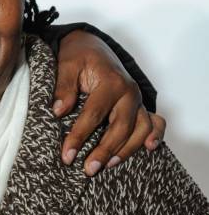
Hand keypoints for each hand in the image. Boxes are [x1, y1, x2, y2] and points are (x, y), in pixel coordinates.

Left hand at [52, 30, 165, 175]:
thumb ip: (63, 87)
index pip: (94, 115)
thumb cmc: (78, 56)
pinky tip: (148, 149)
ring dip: (126, 150)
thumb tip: (58, 111)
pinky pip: (154, 122)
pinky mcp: (139, 105)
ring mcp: (137, 99)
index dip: (79, 136)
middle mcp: (129, 92)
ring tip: (106, 165)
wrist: (92, 45)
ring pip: (141, 129)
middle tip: (88, 169)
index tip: (67, 155)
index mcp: (111, 82)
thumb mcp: (66, 64)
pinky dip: (155, 135)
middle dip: (104, 150)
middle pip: (121, 127)